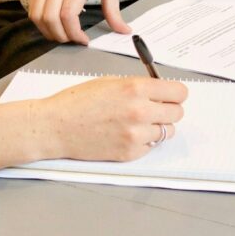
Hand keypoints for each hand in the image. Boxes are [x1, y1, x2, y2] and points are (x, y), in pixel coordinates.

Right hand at [0, 77, 187, 167]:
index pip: (179, 92)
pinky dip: (144, 141)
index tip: (171, 95)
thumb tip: (159, 91)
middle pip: (177, 113)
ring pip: (167, 132)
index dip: (175, 93)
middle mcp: (140, 111)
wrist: (56, 126)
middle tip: (155, 109)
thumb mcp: (110, 82)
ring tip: (138, 123)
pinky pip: (151, 146)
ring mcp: (136, 135)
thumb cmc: (77, 102)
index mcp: (135, 88)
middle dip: (168, 110)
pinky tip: (125, 134)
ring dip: (157, 127)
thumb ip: (138, 86)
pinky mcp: (130, 153)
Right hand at [29, 0, 130, 44]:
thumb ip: (114, 9)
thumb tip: (123, 30)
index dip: (74, 33)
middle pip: (51, 19)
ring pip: (38, 17)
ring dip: (49, 32)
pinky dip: (41, 23)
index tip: (83, 39)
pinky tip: (53, 25)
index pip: (68, 14)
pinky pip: (32, 10)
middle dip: (62, 36)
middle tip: (73, 39)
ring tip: (63, 34)